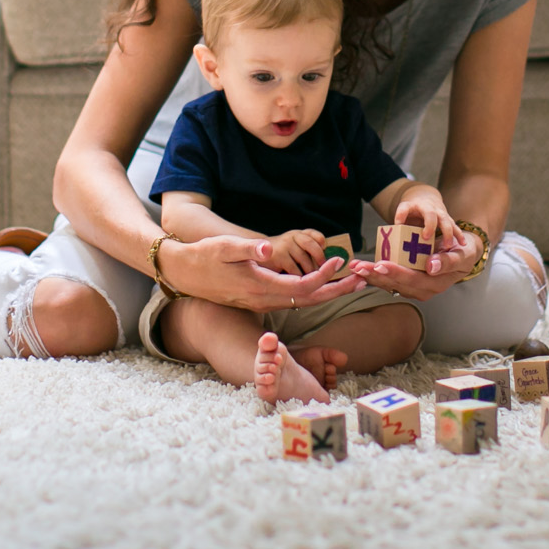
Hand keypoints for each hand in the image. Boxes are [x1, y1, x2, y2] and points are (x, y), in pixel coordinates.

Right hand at [158, 234, 364, 314]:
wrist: (185, 273)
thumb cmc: (204, 256)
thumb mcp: (224, 247)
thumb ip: (248, 248)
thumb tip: (269, 247)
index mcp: (260, 287)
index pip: (301, 287)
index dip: (324, 276)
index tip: (340, 261)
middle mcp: (265, 299)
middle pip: (310, 300)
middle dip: (338, 291)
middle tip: (363, 279)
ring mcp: (263, 301)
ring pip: (303, 301)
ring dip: (329, 292)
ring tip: (351, 281)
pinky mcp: (261, 299)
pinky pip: (293, 299)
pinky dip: (313, 291)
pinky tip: (324, 283)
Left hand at [350, 223, 481, 298]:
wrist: (462, 255)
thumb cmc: (462, 253)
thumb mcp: (461, 255)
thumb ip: (448, 261)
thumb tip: (431, 266)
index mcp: (435, 285)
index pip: (412, 279)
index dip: (396, 272)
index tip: (381, 264)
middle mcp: (421, 290)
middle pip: (395, 284)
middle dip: (375, 275)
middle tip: (358, 267)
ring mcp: (412, 288)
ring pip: (388, 284)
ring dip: (370, 276)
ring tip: (354, 267)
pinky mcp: (405, 283)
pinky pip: (387, 280)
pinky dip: (373, 274)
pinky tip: (360, 269)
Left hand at [392, 189, 457, 253]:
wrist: (424, 198)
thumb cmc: (411, 212)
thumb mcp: (402, 215)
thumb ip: (398, 226)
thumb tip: (392, 243)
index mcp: (412, 206)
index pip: (405, 207)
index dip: (401, 214)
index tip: (398, 223)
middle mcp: (427, 208)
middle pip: (430, 214)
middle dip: (429, 225)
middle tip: (426, 237)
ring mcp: (439, 212)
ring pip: (445, 220)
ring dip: (447, 233)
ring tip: (447, 245)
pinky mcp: (447, 219)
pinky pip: (454, 227)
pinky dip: (458, 235)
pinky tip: (462, 244)